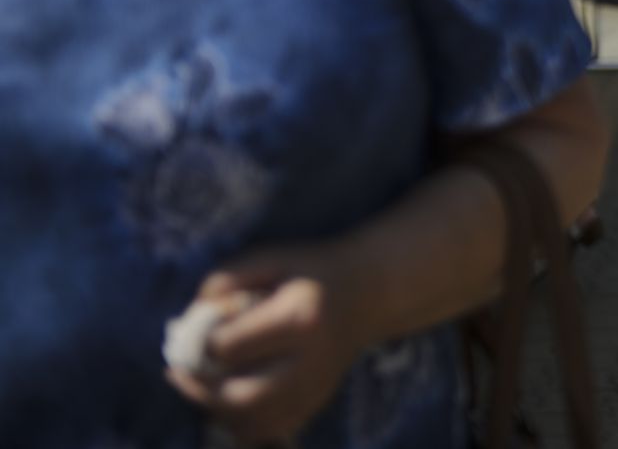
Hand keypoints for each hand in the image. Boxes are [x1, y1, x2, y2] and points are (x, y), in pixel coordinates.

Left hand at [165, 242, 374, 444]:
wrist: (370, 291)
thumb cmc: (313, 271)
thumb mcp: (274, 257)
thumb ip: (230, 277)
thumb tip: (193, 311)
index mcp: (299, 316)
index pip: (231, 347)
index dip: (201, 343)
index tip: (193, 332)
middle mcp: (311, 358)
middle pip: (240, 397)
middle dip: (199, 389)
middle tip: (179, 373)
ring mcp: (316, 386)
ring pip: (253, 421)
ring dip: (216, 409)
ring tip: (202, 385)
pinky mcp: (317, 400)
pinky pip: (270, 428)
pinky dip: (241, 422)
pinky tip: (230, 399)